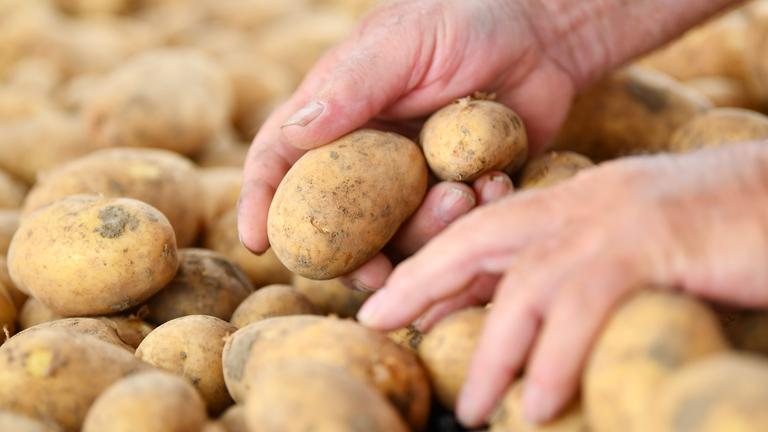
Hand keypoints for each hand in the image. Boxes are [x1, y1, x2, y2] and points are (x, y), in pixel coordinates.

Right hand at [237, 0, 578, 282]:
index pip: (281, 161)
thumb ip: (352, 86)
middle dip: (350, 254)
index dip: (261, 202)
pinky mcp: (458, 193)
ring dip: (424, 232)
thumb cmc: (464, 18)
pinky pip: (452, 231)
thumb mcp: (403, 43)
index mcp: (337, 116)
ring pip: (397, 237)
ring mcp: (413, 180)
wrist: (542, 34)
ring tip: (461, 195)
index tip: (256, 242)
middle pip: (336, 222)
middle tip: (374, 271)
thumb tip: (295, 132)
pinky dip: (469, 221)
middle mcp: (368, 155)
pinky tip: (494, 185)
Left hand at [356, 142, 767, 425]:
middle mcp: (582, 202)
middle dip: (424, 282)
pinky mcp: (651, 245)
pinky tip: (542, 402)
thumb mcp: (626, 246)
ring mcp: (613, 221)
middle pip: (479, 239)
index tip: (393, 302)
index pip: (483, 230)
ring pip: (525, 285)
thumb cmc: (711, 230)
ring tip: (473, 409)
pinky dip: (557, 359)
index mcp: (572, 201)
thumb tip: (523, 319)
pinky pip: (584, 306)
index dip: (432, 266)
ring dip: (492, 352)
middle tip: (381, 324)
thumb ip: (572, 271)